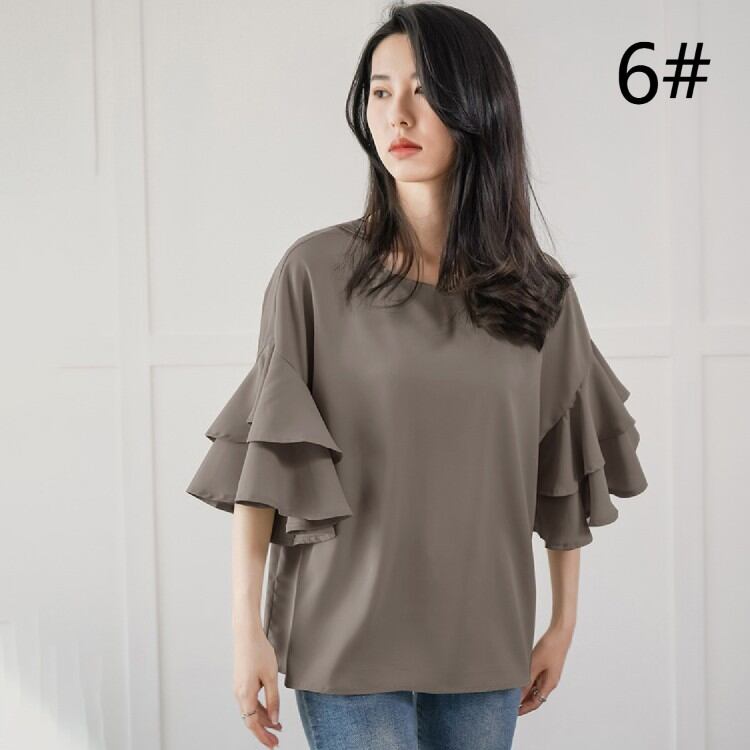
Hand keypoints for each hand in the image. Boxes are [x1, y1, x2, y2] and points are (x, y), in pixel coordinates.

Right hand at [233, 629, 282, 746]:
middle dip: (264, 730)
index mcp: (245, 694)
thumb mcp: (271, 677)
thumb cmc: (259, 651)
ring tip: (278, 725)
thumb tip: (275, 719)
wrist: (246, 634)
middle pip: (251, 719)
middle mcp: (238, 693)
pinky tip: (270, 709)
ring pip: (251, 710)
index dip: (263, 736)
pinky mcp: (241, 682)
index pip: (253, 723)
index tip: (273, 744)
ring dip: (264, 718)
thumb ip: (273, 699)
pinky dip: (260, 708)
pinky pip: (250, 700)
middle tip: (277, 739)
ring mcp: (239, 687)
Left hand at [518, 624, 573, 715]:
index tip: (513, 712)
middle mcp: (550, 681)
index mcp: (549, 684)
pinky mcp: (547, 666)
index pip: (535, 703)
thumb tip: (519, 696)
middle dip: (523, 701)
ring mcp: (549, 673)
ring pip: (535, 687)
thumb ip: (526, 681)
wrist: (560, 633)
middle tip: (509, 703)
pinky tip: (518, 677)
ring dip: (524, 690)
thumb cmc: (550, 647)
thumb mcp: (534, 665)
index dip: (524, 709)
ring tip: (511, 691)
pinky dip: (527, 681)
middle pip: (535, 696)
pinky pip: (536, 678)